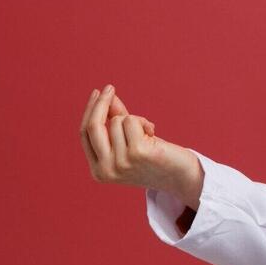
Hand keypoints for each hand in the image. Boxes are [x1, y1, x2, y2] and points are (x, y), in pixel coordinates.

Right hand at [80, 84, 200, 204]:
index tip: (96, 92)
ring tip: (147, 133)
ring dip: (134, 120)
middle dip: (100, 103)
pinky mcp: (138, 153)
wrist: (180, 176)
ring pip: (117, 121)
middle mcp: (106, 169)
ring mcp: (121, 162)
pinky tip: (152, 133)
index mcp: (98, 171)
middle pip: (93, 126)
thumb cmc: (154, 158)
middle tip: (109, 88)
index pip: (85, 134)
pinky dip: (143, 121)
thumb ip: (115, 121)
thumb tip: (107, 97)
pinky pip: (132, 121)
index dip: (89, 111)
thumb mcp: (129, 140)